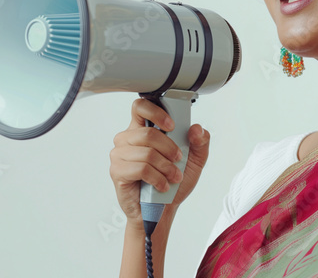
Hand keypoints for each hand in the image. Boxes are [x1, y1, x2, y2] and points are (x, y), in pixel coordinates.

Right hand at [108, 97, 210, 225]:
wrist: (162, 210)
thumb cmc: (172, 182)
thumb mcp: (194, 161)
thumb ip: (200, 143)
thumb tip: (197, 129)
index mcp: (142, 129)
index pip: (140, 107)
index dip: (156, 112)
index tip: (171, 126)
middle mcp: (127, 139)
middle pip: (148, 132)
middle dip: (169, 148)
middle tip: (178, 160)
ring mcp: (120, 155)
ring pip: (146, 152)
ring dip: (165, 166)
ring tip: (173, 177)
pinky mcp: (117, 172)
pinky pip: (141, 169)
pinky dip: (157, 178)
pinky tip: (162, 185)